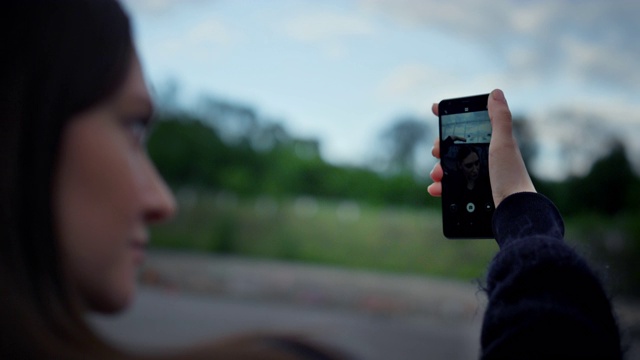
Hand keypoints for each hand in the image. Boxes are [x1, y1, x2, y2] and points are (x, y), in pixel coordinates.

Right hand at [427, 89, 535, 206]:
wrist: (514, 211)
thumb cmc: (511, 176)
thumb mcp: (505, 144)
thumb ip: (500, 118)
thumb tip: (495, 93)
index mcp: (493, 143)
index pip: (470, 124)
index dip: (453, 115)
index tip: (435, 109)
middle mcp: (486, 158)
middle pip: (456, 146)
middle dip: (442, 146)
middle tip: (436, 150)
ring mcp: (479, 176)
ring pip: (451, 166)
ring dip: (439, 168)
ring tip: (437, 174)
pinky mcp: (473, 193)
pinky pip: (452, 187)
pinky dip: (441, 186)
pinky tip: (435, 188)